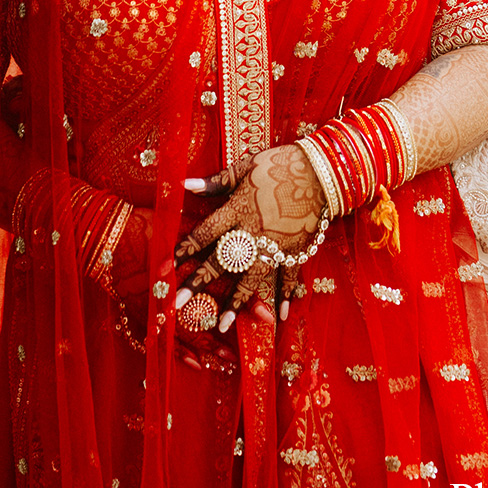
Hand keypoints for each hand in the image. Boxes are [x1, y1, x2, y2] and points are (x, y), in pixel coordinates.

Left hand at [174, 145, 325, 328]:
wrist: (321, 168)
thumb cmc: (279, 163)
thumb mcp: (245, 166)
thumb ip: (216, 182)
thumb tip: (184, 184)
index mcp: (238, 209)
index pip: (205, 233)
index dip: (185, 250)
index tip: (167, 268)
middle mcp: (253, 231)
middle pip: (221, 261)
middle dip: (198, 284)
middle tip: (178, 306)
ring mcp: (276, 244)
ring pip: (252, 278)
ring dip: (236, 302)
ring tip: (222, 325)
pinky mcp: (297, 249)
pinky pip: (290, 276)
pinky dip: (285, 295)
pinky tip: (280, 316)